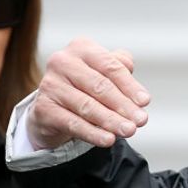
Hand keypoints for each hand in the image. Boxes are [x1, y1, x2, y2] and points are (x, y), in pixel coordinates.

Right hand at [28, 38, 150, 148]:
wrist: (52, 108)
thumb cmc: (85, 86)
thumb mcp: (104, 73)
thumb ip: (122, 72)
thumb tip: (138, 92)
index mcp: (81, 48)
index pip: (111, 67)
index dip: (130, 86)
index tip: (145, 102)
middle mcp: (62, 62)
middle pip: (100, 86)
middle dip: (123, 105)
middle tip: (141, 121)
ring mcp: (50, 84)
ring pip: (87, 106)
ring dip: (111, 121)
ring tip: (129, 131)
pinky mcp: (43, 108)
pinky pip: (73, 123)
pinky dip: (93, 133)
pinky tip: (108, 140)